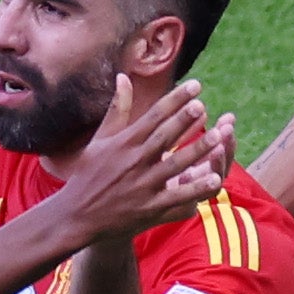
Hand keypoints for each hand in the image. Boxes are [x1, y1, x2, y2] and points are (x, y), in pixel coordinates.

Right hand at [52, 75, 226, 243]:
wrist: (76, 216)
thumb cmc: (87, 174)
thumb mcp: (100, 139)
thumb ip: (118, 109)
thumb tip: (123, 77)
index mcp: (124, 143)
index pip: (154, 116)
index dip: (176, 99)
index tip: (195, 85)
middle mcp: (134, 162)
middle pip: (164, 137)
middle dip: (184, 120)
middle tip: (201, 104)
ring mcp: (143, 186)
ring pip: (175, 165)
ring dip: (197, 151)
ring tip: (218, 137)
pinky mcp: (149, 209)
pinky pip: (177, 197)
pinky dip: (195, 188)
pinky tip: (214, 178)